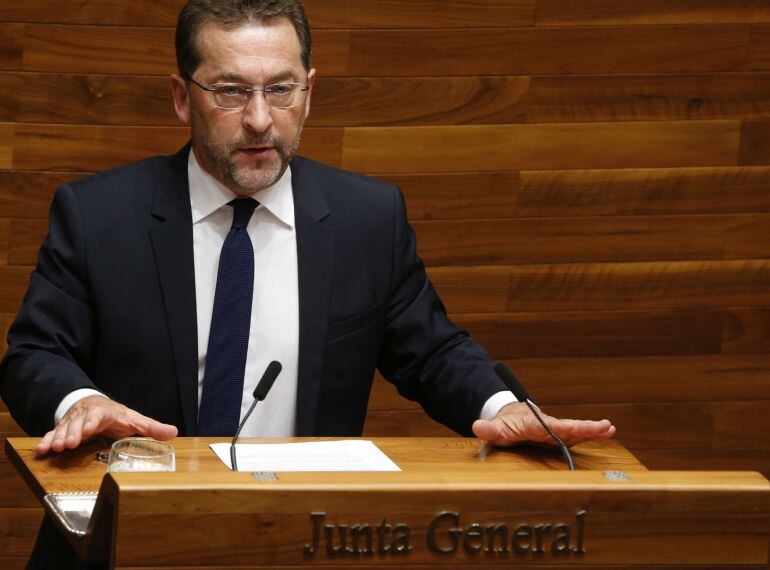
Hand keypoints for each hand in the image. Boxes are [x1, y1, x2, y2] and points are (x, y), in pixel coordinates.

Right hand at [36, 395, 177, 454]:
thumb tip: (174, 432)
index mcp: (107, 412)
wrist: (95, 404)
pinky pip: (54, 433)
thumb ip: (152, 428)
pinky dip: (47, 440)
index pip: (99, 415)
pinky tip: (41, 449)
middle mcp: (88, 415)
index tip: (87, 429)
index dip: (92, 422)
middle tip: (68, 444)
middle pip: (79, 422)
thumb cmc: (118, 416)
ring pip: (65, 428)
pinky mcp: (64, 428)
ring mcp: (74, 421)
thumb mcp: (136, 420)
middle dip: (73, 433)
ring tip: (53, 448)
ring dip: (59, 438)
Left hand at [472, 402, 614, 446]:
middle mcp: (548, 426)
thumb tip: (477, 426)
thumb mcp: (495, 429)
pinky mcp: (558, 437)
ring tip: (610, 429)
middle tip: (605, 426)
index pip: (551, 427)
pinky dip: (589, 435)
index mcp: (535, 425)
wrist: (509, 416)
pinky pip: (575, 436)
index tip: (575, 428)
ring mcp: (555, 431)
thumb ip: (488, 429)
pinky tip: (606, 434)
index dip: (564, 429)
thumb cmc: (503, 424)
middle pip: (569, 428)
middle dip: (586, 428)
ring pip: (575, 431)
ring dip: (592, 431)